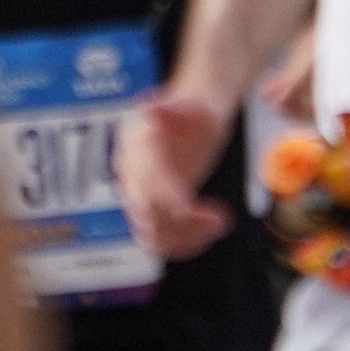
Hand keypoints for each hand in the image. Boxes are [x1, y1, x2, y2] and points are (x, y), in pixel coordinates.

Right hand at [131, 81, 236, 258]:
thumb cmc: (196, 109)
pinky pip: (160, 239)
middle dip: (183, 223)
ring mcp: (143, 194)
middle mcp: (133, 174)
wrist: (199, 115)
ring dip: (184, 239)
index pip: (145, 182)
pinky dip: (182, 245)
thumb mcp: (190, 105)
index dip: (167, 199)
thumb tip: (147, 105)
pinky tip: (207, 234)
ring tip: (216, 225)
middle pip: (147, 212)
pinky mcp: (157, 209)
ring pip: (152, 233)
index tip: (191, 210)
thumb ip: (170, 109)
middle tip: (217, 219)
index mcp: (136, 147)